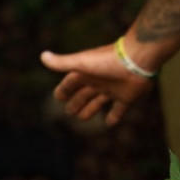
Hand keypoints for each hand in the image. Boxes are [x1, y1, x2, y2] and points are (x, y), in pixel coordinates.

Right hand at [40, 44, 155, 126]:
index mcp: (86, 74)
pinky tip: (109, 123)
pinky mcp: (127, 97)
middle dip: (75, 103)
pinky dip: (114, 117)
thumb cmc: (107, 61)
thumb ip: (62, 62)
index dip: (63, 90)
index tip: (58, 97)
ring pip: (98, 103)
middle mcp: (99, 82)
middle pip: (83, 95)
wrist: (137, 59)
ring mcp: (113, 89)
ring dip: (90, 110)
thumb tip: (42, 56)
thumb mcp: (81, 63)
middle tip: (69, 112)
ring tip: (83, 118)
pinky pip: (119, 110)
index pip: (70, 84)